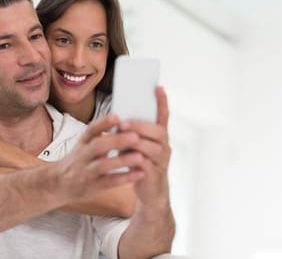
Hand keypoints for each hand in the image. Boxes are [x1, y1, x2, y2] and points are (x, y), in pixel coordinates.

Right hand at [52, 115, 146, 202]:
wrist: (59, 183)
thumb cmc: (78, 161)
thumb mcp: (84, 145)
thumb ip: (100, 136)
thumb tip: (123, 120)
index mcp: (82, 143)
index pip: (91, 130)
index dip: (103, 122)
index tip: (117, 116)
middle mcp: (82, 156)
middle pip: (97, 146)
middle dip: (116, 140)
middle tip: (135, 136)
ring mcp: (86, 172)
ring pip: (102, 165)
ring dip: (121, 161)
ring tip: (139, 157)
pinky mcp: (92, 186)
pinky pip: (109, 182)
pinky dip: (124, 178)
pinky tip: (140, 174)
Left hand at [118, 86, 170, 209]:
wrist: (151, 194)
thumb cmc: (140, 166)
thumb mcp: (136, 147)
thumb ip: (131, 134)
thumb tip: (116, 119)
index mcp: (160, 138)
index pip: (164, 117)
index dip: (162, 102)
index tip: (158, 87)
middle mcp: (164, 147)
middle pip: (158, 132)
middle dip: (139, 126)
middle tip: (122, 123)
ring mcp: (162, 162)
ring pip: (152, 147)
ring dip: (135, 142)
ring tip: (119, 138)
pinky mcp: (155, 175)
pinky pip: (144, 164)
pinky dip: (132, 160)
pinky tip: (121, 157)